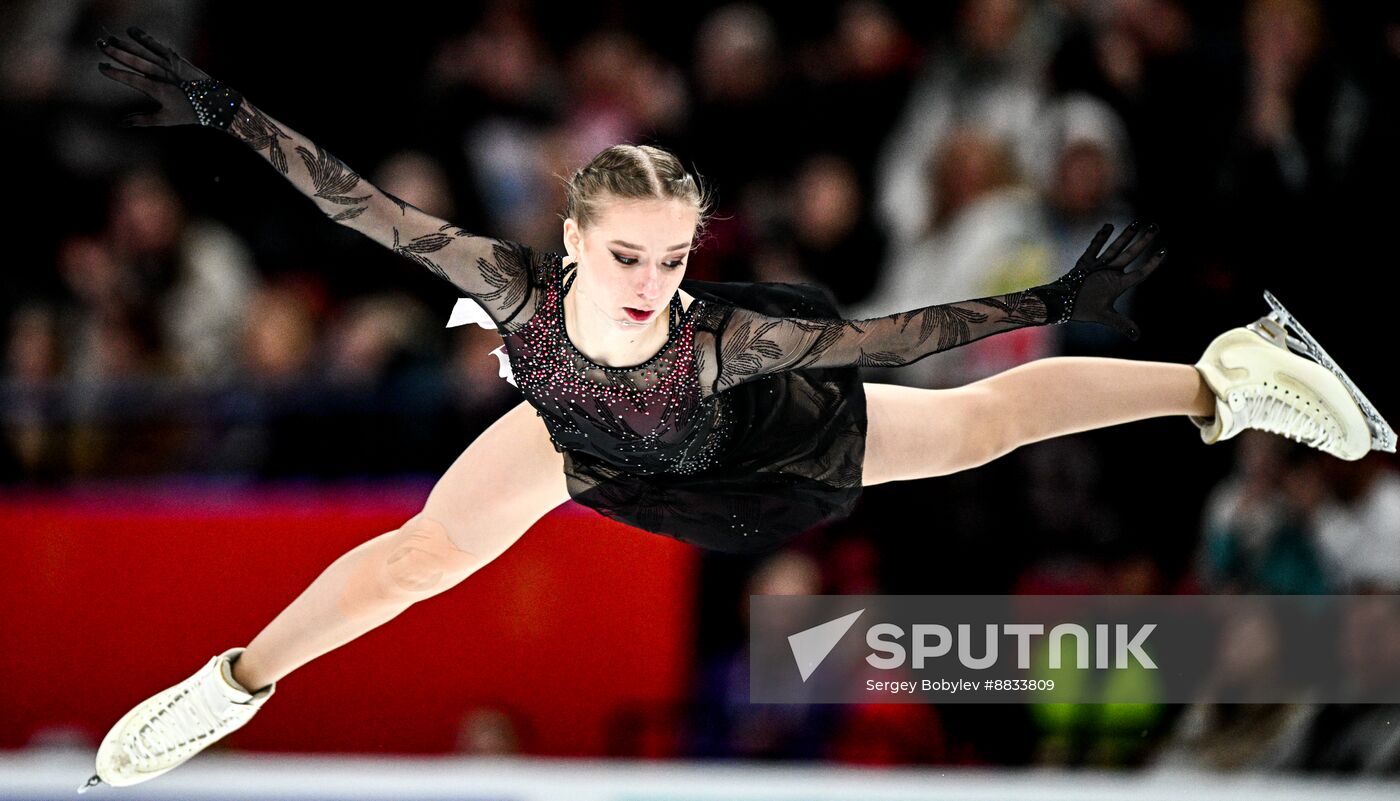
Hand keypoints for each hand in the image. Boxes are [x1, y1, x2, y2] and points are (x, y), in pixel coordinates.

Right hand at [95, 27, 217, 126]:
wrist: (215, 102)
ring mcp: (170, 65)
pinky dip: (144, 39)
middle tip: (99, 45)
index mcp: (158, 90)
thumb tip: (121, 123)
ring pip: (144, 51)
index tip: (101, 67)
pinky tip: (132, 32)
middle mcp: (163, 75)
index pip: (131, 79)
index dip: (115, 73)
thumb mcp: (165, 119)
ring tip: (110, 38)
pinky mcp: (177, 58)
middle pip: (135, 61)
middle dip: (116, 53)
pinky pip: (157, 46)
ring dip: (126, 44)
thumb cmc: (190, 113)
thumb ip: (142, 120)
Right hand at [1046, 221, 1166, 340]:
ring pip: (1115, 248)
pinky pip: (1093, 249)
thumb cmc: (1083, 310)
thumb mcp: (1105, 317)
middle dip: (1143, 241)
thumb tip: (1138, 337)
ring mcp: (1098, 267)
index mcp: (1118, 285)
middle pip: (1131, 255)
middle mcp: (1111, 273)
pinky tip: (1109, 227)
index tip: (1164, 251)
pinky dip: (1100, 239)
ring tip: (1137, 223)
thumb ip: (1121, 324)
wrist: (1060, 306)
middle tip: (1155, 227)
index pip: (1140, 273)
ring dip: (1125, 236)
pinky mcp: (1084, 264)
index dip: (1152, 263)